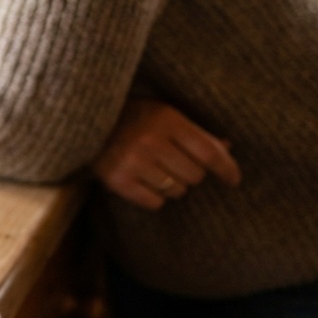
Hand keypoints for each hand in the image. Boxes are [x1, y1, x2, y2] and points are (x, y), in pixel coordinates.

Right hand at [92, 98, 240, 209]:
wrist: (82, 122)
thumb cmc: (131, 118)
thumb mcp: (163, 114)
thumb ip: (194, 132)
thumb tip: (227, 149)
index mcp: (166, 119)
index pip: (209, 152)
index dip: (227, 168)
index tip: (234, 179)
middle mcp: (150, 140)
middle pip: (195, 175)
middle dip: (191, 173)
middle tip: (174, 163)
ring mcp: (132, 161)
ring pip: (177, 191)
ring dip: (172, 185)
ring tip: (156, 170)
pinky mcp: (117, 180)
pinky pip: (155, 202)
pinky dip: (154, 196)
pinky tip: (143, 181)